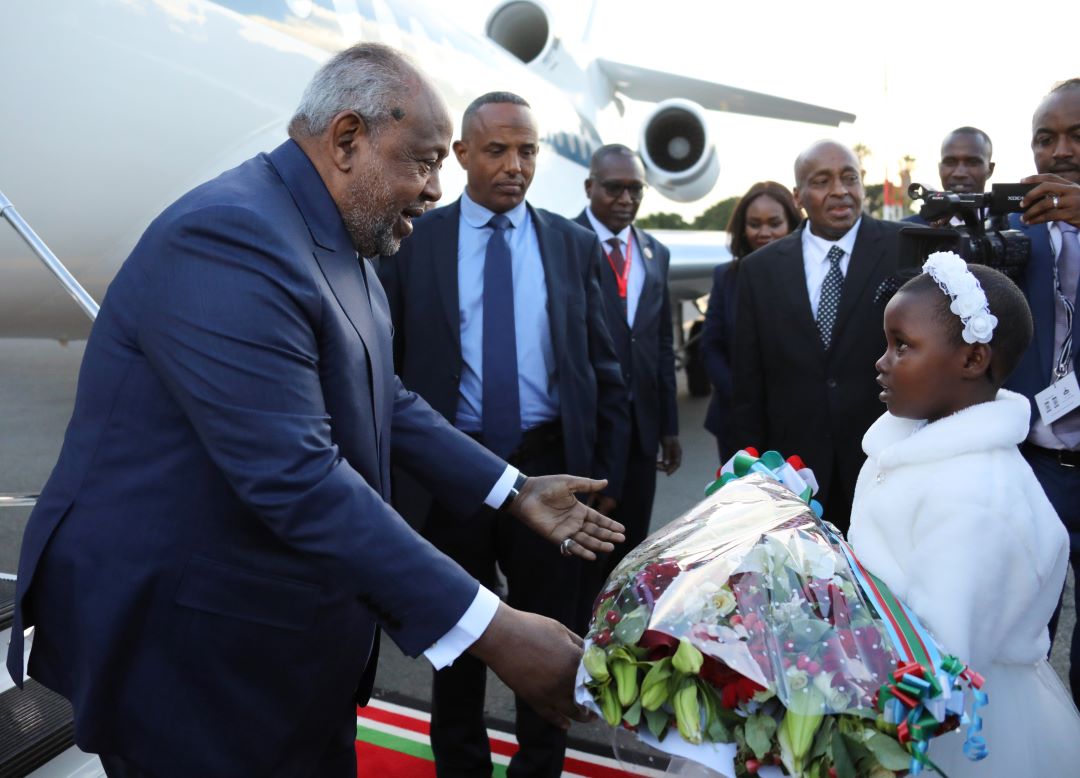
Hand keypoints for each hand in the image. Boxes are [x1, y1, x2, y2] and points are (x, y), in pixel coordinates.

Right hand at [468, 602, 590, 729]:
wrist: (501, 636)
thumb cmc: (531, 627)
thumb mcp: (560, 628)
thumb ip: (577, 642)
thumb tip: (589, 650)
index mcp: (574, 660)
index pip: (596, 672)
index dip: (602, 675)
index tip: (606, 679)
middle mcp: (566, 681)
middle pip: (587, 695)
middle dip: (595, 698)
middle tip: (601, 701)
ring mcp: (550, 693)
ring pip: (572, 710)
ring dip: (582, 715)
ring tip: (589, 716)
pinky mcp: (534, 699)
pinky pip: (550, 715)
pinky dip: (560, 721)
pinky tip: (567, 724)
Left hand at [507, 475, 624, 560]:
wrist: (526, 494)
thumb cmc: (546, 485)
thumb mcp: (569, 483)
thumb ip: (587, 485)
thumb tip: (606, 482)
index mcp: (578, 509)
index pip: (598, 519)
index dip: (610, 524)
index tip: (622, 529)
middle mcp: (574, 521)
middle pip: (595, 531)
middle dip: (608, 536)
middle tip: (621, 540)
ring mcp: (566, 530)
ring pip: (586, 539)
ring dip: (598, 544)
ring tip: (610, 548)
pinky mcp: (556, 537)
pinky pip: (571, 545)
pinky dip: (581, 551)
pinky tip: (591, 555)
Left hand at [657, 435, 681, 474]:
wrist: (665, 429)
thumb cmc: (668, 436)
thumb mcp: (667, 445)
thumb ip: (666, 454)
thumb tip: (665, 464)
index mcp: (678, 452)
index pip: (677, 464)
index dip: (672, 470)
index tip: (667, 474)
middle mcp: (675, 454)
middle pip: (671, 465)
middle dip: (665, 467)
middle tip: (657, 467)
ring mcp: (671, 454)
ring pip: (667, 463)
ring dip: (662, 465)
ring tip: (655, 464)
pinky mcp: (667, 453)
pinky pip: (665, 460)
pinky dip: (661, 462)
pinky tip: (656, 461)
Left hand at [1020, 173, 1079, 227]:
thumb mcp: (1074, 198)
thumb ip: (1059, 196)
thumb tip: (1035, 201)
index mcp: (1070, 185)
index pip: (1050, 177)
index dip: (1035, 177)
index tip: (1022, 180)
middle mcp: (1071, 191)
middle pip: (1046, 186)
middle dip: (1031, 194)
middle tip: (1022, 203)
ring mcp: (1072, 202)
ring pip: (1045, 203)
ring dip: (1031, 212)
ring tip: (1024, 217)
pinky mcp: (1071, 214)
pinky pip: (1049, 216)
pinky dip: (1037, 220)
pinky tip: (1031, 222)